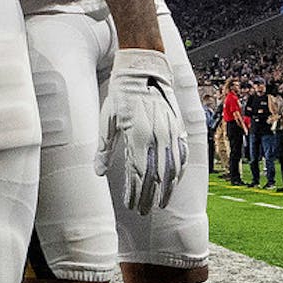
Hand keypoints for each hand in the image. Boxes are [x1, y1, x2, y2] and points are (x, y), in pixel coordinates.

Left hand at [95, 49, 187, 214]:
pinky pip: (183, 156)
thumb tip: (98, 172)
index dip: (134, 193)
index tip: (130, 206)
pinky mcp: (179, 128)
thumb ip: (105, 148)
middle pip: (155, 177)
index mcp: (137, 137)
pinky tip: (174, 181)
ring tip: (159, 203)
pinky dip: (179, 172)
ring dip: (166, 189)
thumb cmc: (121, 95)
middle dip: (148, 197)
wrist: (145, 70)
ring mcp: (171, 134)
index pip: (137, 175)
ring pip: (172, 170)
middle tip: (142, 211)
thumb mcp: (107, 120)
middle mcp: (157, 139)